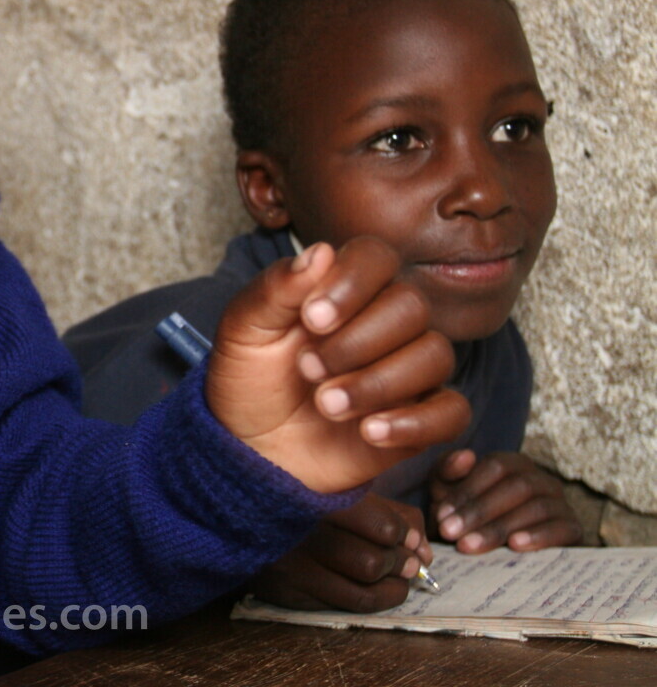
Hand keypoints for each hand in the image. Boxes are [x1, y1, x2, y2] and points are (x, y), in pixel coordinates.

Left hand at [206, 237, 469, 492]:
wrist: (252, 445)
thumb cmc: (251, 378)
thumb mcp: (244, 330)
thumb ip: (277, 288)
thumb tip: (320, 252)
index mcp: (346, 287)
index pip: (377, 257)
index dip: (352, 284)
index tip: (312, 320)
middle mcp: (387, 320)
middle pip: (411, 307)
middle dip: (357, 341)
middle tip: (308, 369)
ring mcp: (410, 368)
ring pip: (435, 356)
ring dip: (378, 383)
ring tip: (326, 404)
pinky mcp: (422, 417)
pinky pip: (453, 412)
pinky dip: (415, 423)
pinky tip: (369, 432)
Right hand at [250, 493, 429, 611]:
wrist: (234, 512)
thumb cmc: (298, 494)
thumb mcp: (342, 489)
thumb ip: (391, 513)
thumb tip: (424, 551)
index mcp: (317, 495)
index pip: (383, 527)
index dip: (405, 535)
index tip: (406, 536)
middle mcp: (301, 533)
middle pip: (375, 562)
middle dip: (400, 563)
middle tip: (405, 560)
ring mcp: (290, 566)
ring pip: (363, 589)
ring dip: (393, 587)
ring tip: (397, 576)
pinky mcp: (285, 592)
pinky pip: (342, 605)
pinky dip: (371, 599)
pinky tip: (376, 588)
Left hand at [432, 450, 581, 552]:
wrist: (497, 553)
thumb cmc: (469, 517)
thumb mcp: (449, 494)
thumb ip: (448, 472)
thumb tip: (465, 456)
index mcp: (513, 464)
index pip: (496, 466)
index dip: (468, 489)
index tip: (442, 514)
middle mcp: (540, 479)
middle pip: (515, 487)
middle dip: (478, 511)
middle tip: (450, 533)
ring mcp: (559, 503)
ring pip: (535, 508)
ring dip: (499, 527)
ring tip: (470, 545)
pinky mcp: (573, 529)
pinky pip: (561, 528)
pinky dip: (538, 536)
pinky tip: (514, 546)